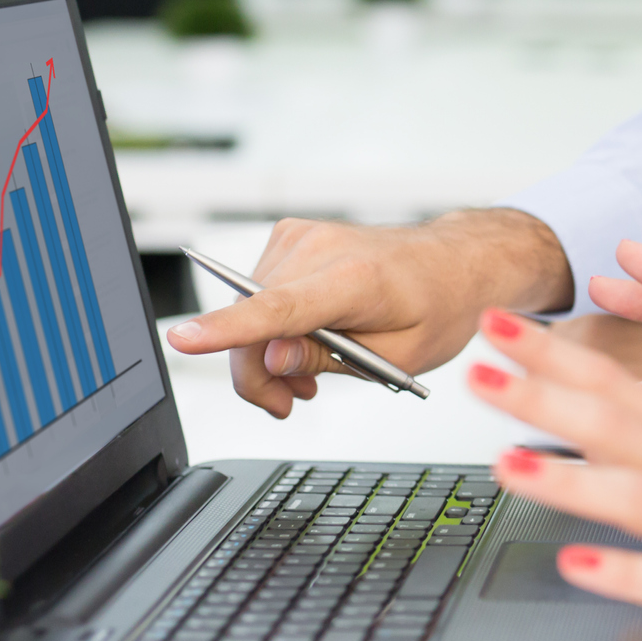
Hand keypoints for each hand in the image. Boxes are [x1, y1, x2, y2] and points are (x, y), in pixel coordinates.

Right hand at [163, 209, 571, 417]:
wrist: (457, 262)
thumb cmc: (439, 304)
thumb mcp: (399, 355)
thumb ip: (329, 357)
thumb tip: (272, 359)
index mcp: (354, 278)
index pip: (276, 308)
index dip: (226, 329)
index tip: (184, 339)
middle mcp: (320, 247)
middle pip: (253, 325)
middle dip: (261, 374)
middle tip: (290, 404)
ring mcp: (301, 236)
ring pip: (249, 312)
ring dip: (269, 353)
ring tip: (308, 375)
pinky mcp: (291, 237)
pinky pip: (260, 294)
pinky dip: (273, 325)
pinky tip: (304, 342)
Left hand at [469, 308, 641, 631]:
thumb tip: (627, 400)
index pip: (610, 381)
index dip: (548, 354)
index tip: (496, 329)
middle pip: (609, 422)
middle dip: (539, 395)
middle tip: (476, 371)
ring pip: (633, 497)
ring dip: (569, 480)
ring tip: (509, 466)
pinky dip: (624, 570)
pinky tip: (577, 564)